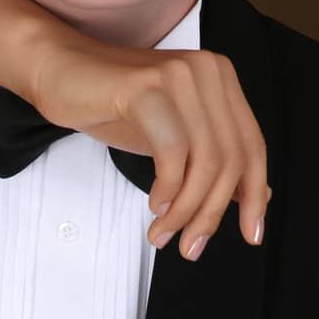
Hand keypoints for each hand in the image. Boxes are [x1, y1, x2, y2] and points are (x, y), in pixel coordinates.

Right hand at [28, 35, 269, 260]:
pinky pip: (172, 150)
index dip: (256, 195)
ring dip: (187, 210)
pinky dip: (168, 187)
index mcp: (221, 79)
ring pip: (204, 160)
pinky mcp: (146, 87)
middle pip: (231, 158)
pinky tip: (154, 204)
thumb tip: (257, 198)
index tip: (251, 236)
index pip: (252, 145)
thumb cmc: (115, 105)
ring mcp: (178, 75)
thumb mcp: (174, 136)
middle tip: (190, 248)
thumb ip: (213, 160)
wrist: (61, 70)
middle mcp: (208, 72)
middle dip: (213, 212)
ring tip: (163, 233)